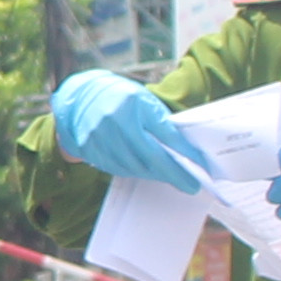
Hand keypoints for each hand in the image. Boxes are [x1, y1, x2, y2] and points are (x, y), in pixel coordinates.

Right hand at [51, 68, 204, 188]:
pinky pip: (117, 168)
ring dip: (154, 175)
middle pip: (149, 156)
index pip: (164, 134)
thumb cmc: (121, 97)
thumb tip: (183, 150)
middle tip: (189, 185)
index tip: (198, 166)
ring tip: (168, 177)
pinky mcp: (89, 149)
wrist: (82, 96)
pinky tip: (145, 171)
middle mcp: (114, 120)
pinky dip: (134, 172)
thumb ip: (161, 122)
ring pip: (133, 166)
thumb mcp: (144, 101)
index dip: (183, 153)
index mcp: (132, 103)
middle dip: (172, 173)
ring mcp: (99, 136)